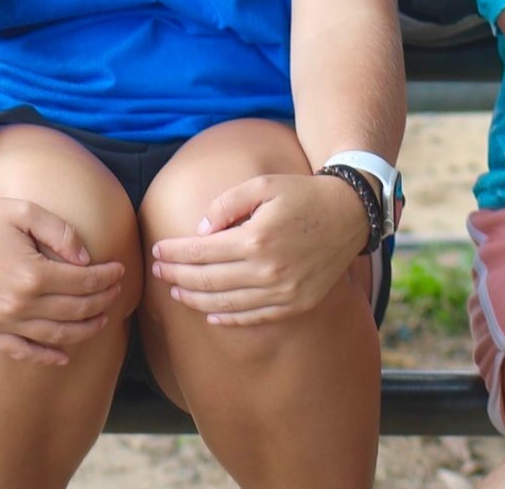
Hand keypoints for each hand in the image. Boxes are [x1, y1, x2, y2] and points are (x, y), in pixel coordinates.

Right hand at [0, 187, 123, 366]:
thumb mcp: (24, 209)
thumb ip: (59, 232)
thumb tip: (85, 259)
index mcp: (30, 273)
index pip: (81, 281)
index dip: (105, 277)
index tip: (119, 270)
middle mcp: (17, 304)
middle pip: (73, 310)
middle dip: (101, 301)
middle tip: (116, 292)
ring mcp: (0, 322)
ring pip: (54, 337)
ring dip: (83, 330)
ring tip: (101, 319)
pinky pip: (22, 351)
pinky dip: (46, 357)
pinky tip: (64, 355)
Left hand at [148, 170, 368, 325]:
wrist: (347, 214)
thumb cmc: (301, 193)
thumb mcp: (261, 185)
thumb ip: (226, 206)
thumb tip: (200, 231)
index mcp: (256, 239)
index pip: (202, 252)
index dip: (176, 254)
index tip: (157, 251)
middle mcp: (267, 271)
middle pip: (209, 281)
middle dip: (178, 277)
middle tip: (157, 272)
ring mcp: (283, 293)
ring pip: (228, 304)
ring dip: (196, 301)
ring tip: (175, 293)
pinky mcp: (295, 304)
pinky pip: (254, 318)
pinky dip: (229, 319)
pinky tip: (211, 315)